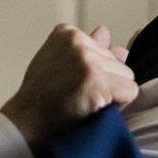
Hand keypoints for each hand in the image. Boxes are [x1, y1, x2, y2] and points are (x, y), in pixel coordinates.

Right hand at [0, 24, 137, 155]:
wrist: (26, 125)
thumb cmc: (41, 100)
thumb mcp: (56, 62)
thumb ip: (83, 48)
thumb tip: (105, 31)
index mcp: (66, 32)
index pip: (103, 51)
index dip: (94, 74)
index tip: (71, 84)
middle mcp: (77, 40)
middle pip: (117, 62)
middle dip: (105, 82)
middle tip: (76, 96)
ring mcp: (88, 59)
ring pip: (126, 77)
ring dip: (111, 94)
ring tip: (83, 102)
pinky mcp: (99, 79)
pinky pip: (130, 92)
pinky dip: (118, 106)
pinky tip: (93, 108)